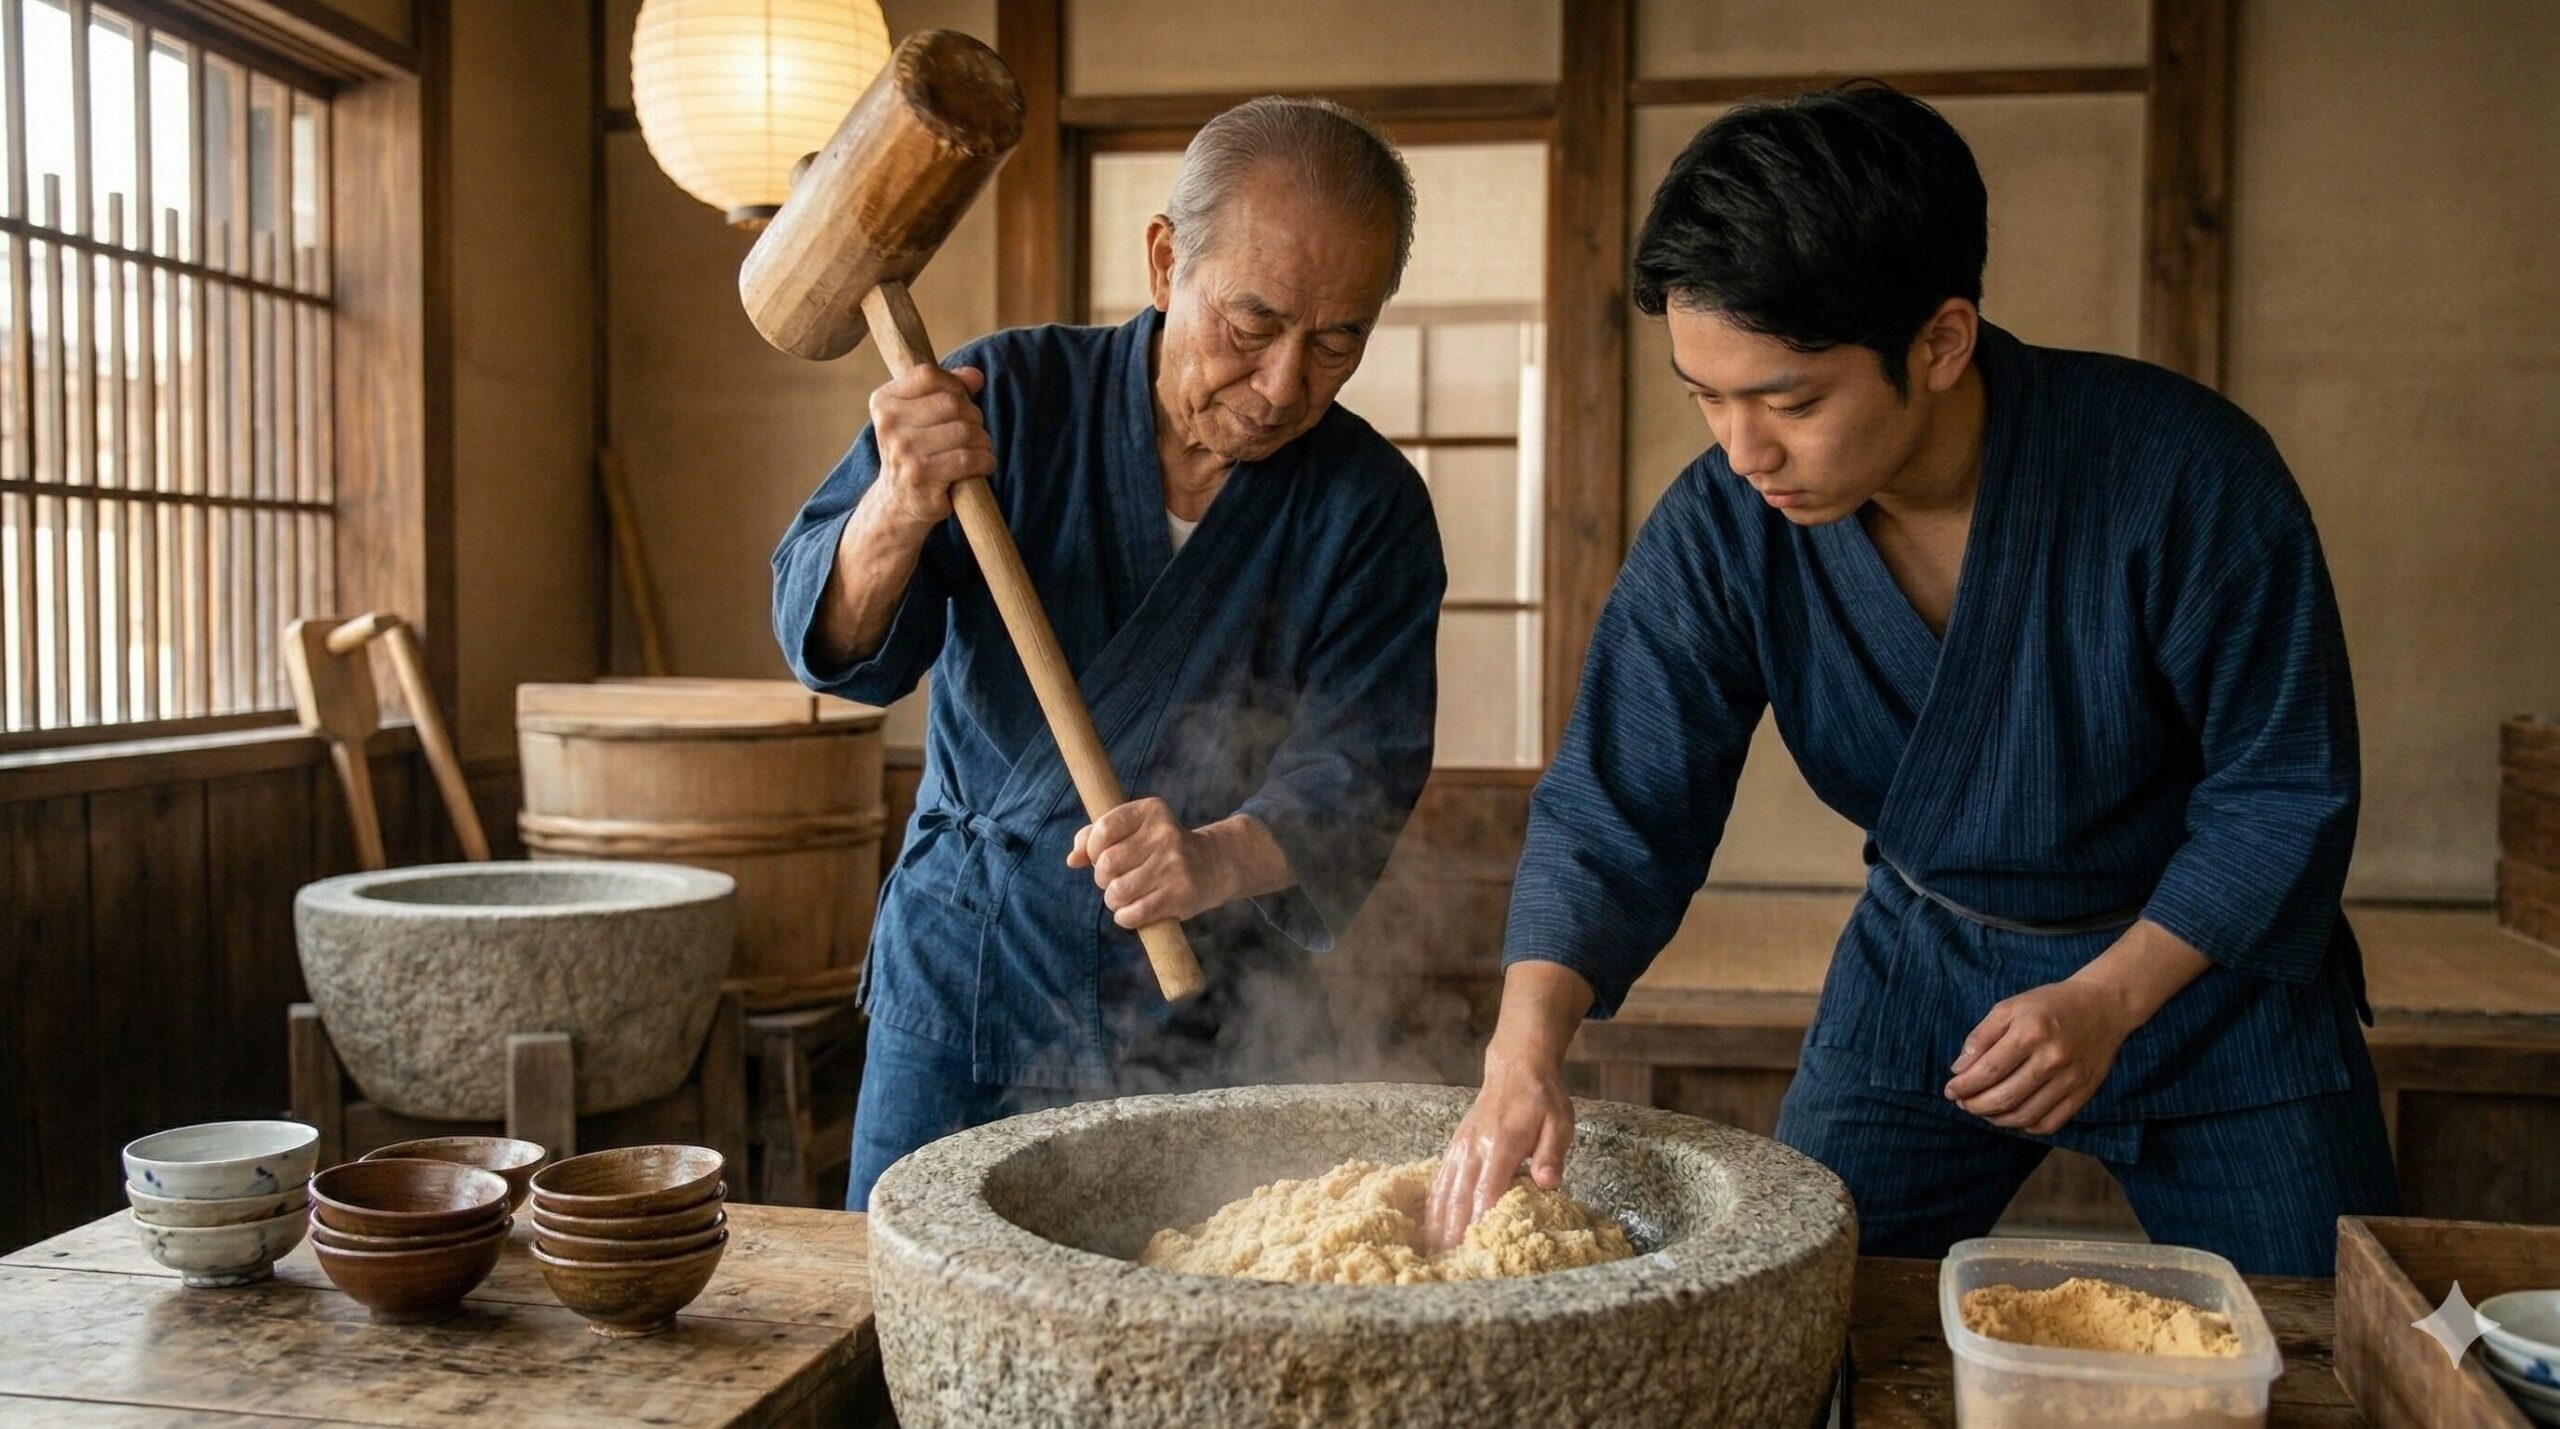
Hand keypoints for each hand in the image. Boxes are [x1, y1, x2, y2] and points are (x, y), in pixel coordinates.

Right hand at [868, 363, 992, 530]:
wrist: (899, 499)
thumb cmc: (918, 449)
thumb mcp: (924, 413)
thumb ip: (948, 388)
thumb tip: (975, 376)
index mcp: (884, 402)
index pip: (928, 375)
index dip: (955, 385)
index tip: (960, 401)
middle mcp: (889, 425)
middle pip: (952, 403)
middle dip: (973, 416)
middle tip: (972, 431)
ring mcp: (903, 452)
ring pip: (964, 431)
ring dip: (982, 440)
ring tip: (978, 448)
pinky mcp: (921, 477)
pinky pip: (968, 459)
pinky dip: (985, 460)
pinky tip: (982, 464)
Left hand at [1068, 798, 1225, 927]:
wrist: (1214, 864)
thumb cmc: (1160, 848)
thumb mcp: (1133, 830)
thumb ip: (1096, 837)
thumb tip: (1072, 860)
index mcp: (1150, 810)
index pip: (1103, 830)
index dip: (1092, 849)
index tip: (1100, 856)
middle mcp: (1165, 834)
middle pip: (1107, 864)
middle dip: (1102, 878)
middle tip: (1116, 879)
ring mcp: (1175, 864)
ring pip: (1118, 891)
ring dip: (1113, 900)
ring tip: (1124, 896)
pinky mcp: (1181, 894)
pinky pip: (1135, 913)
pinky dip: (1125, 917)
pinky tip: (1132, 912)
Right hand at [1423, 1044, 1574, 1251]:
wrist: (1515, 1069)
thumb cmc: (1541, 1100)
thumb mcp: (1559, 1124)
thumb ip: (1552, 1155)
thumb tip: (1549, 1185)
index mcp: (1500, 1145)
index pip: (1486, 1191)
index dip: (1480, 1222)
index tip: (1477, 1251)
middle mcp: (1473, 1149)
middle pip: (1459, 1199)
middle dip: (1453, 1235)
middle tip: (1450, 1268)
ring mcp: (1460, 1149)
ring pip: (1444, 1192)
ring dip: (1438, 1225)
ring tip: (1435, 1257)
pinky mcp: (1454, 1148)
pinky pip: (1439, 1181)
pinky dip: (1433, 1206)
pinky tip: (1430, 1228)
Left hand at [1943, 977, 2140, 1135]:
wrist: (2102, 1007)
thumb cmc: (2048, 1006)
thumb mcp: (2009, 1008)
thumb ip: (1980, 1037)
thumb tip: (1958, 1070)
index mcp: (2031, 1032)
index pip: (1989, 1070)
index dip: (1964, 1086)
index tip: (1950, 1090)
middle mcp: (2053, 1058)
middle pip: (2005, 1097)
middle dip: (1975, 1105)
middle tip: (1963, 1104)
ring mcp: (2071, 1079)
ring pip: (2025, 1115)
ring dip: (1996, 1119)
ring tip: (1983, 1110)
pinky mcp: (2084, 1093)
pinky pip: (2049, 1123)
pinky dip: (2025, 1125)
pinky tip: (2012, 1116)